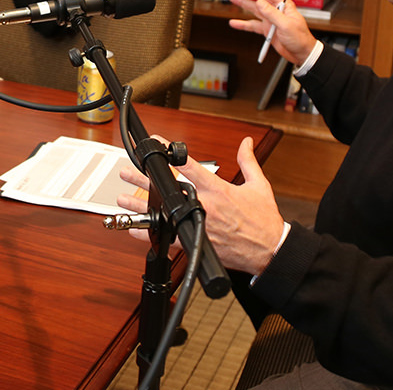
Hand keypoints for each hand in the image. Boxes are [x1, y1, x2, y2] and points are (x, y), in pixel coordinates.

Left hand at [117, 136, 285, 274]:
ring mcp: (197, 224)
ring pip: (163, 214)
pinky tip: (136, 229)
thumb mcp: (259, 185)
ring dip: (141, 206)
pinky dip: (151, 234)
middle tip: (127, 172)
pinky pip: (168, 238)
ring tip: (122, 199)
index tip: (157, 144)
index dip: (171, 154)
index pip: (189, 167)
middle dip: (145, 180)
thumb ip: (248, 162)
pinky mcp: (196, 242)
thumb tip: (246, 143)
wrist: (269, 250)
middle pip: (168, 190)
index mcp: (218, 190)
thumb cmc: (264, 221)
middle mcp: (205, 207)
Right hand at [228, 0, 318, 64]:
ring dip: (243, 2)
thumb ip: (272, 14)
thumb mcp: (286, 25)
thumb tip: (260, 3)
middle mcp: (276, 10)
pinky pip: (252, 25)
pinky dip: (242, 24)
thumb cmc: (300, 39)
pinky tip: (234, 22)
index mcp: (283, 5)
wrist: (302, 54)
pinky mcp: (266, 30)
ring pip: (253, 9)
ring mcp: (270, 20)